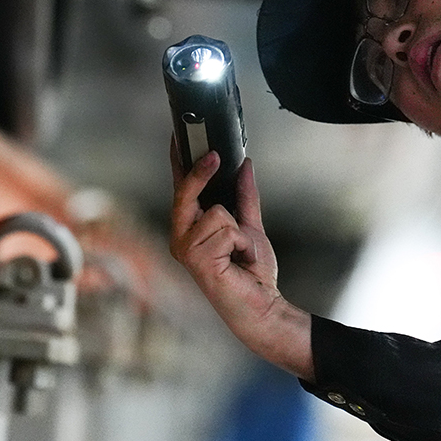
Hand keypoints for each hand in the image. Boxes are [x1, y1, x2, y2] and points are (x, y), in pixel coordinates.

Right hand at [170, 139, 312, 379]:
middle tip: (216, 155)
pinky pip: (227, 230)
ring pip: (217, 213)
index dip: (178, 161)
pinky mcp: (198, 260)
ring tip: (240, 252)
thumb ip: (245, 196)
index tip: (177, 134)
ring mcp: (186, 250)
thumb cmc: (252, 273)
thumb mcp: (250, 226)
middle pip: (187, 192)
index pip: (181, 187)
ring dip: (239, 231)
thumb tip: (244, 165)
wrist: (262, 305)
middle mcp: (181, 237)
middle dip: (201, 173)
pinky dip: (243, 243)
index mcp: (190, 228)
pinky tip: (240, 261)